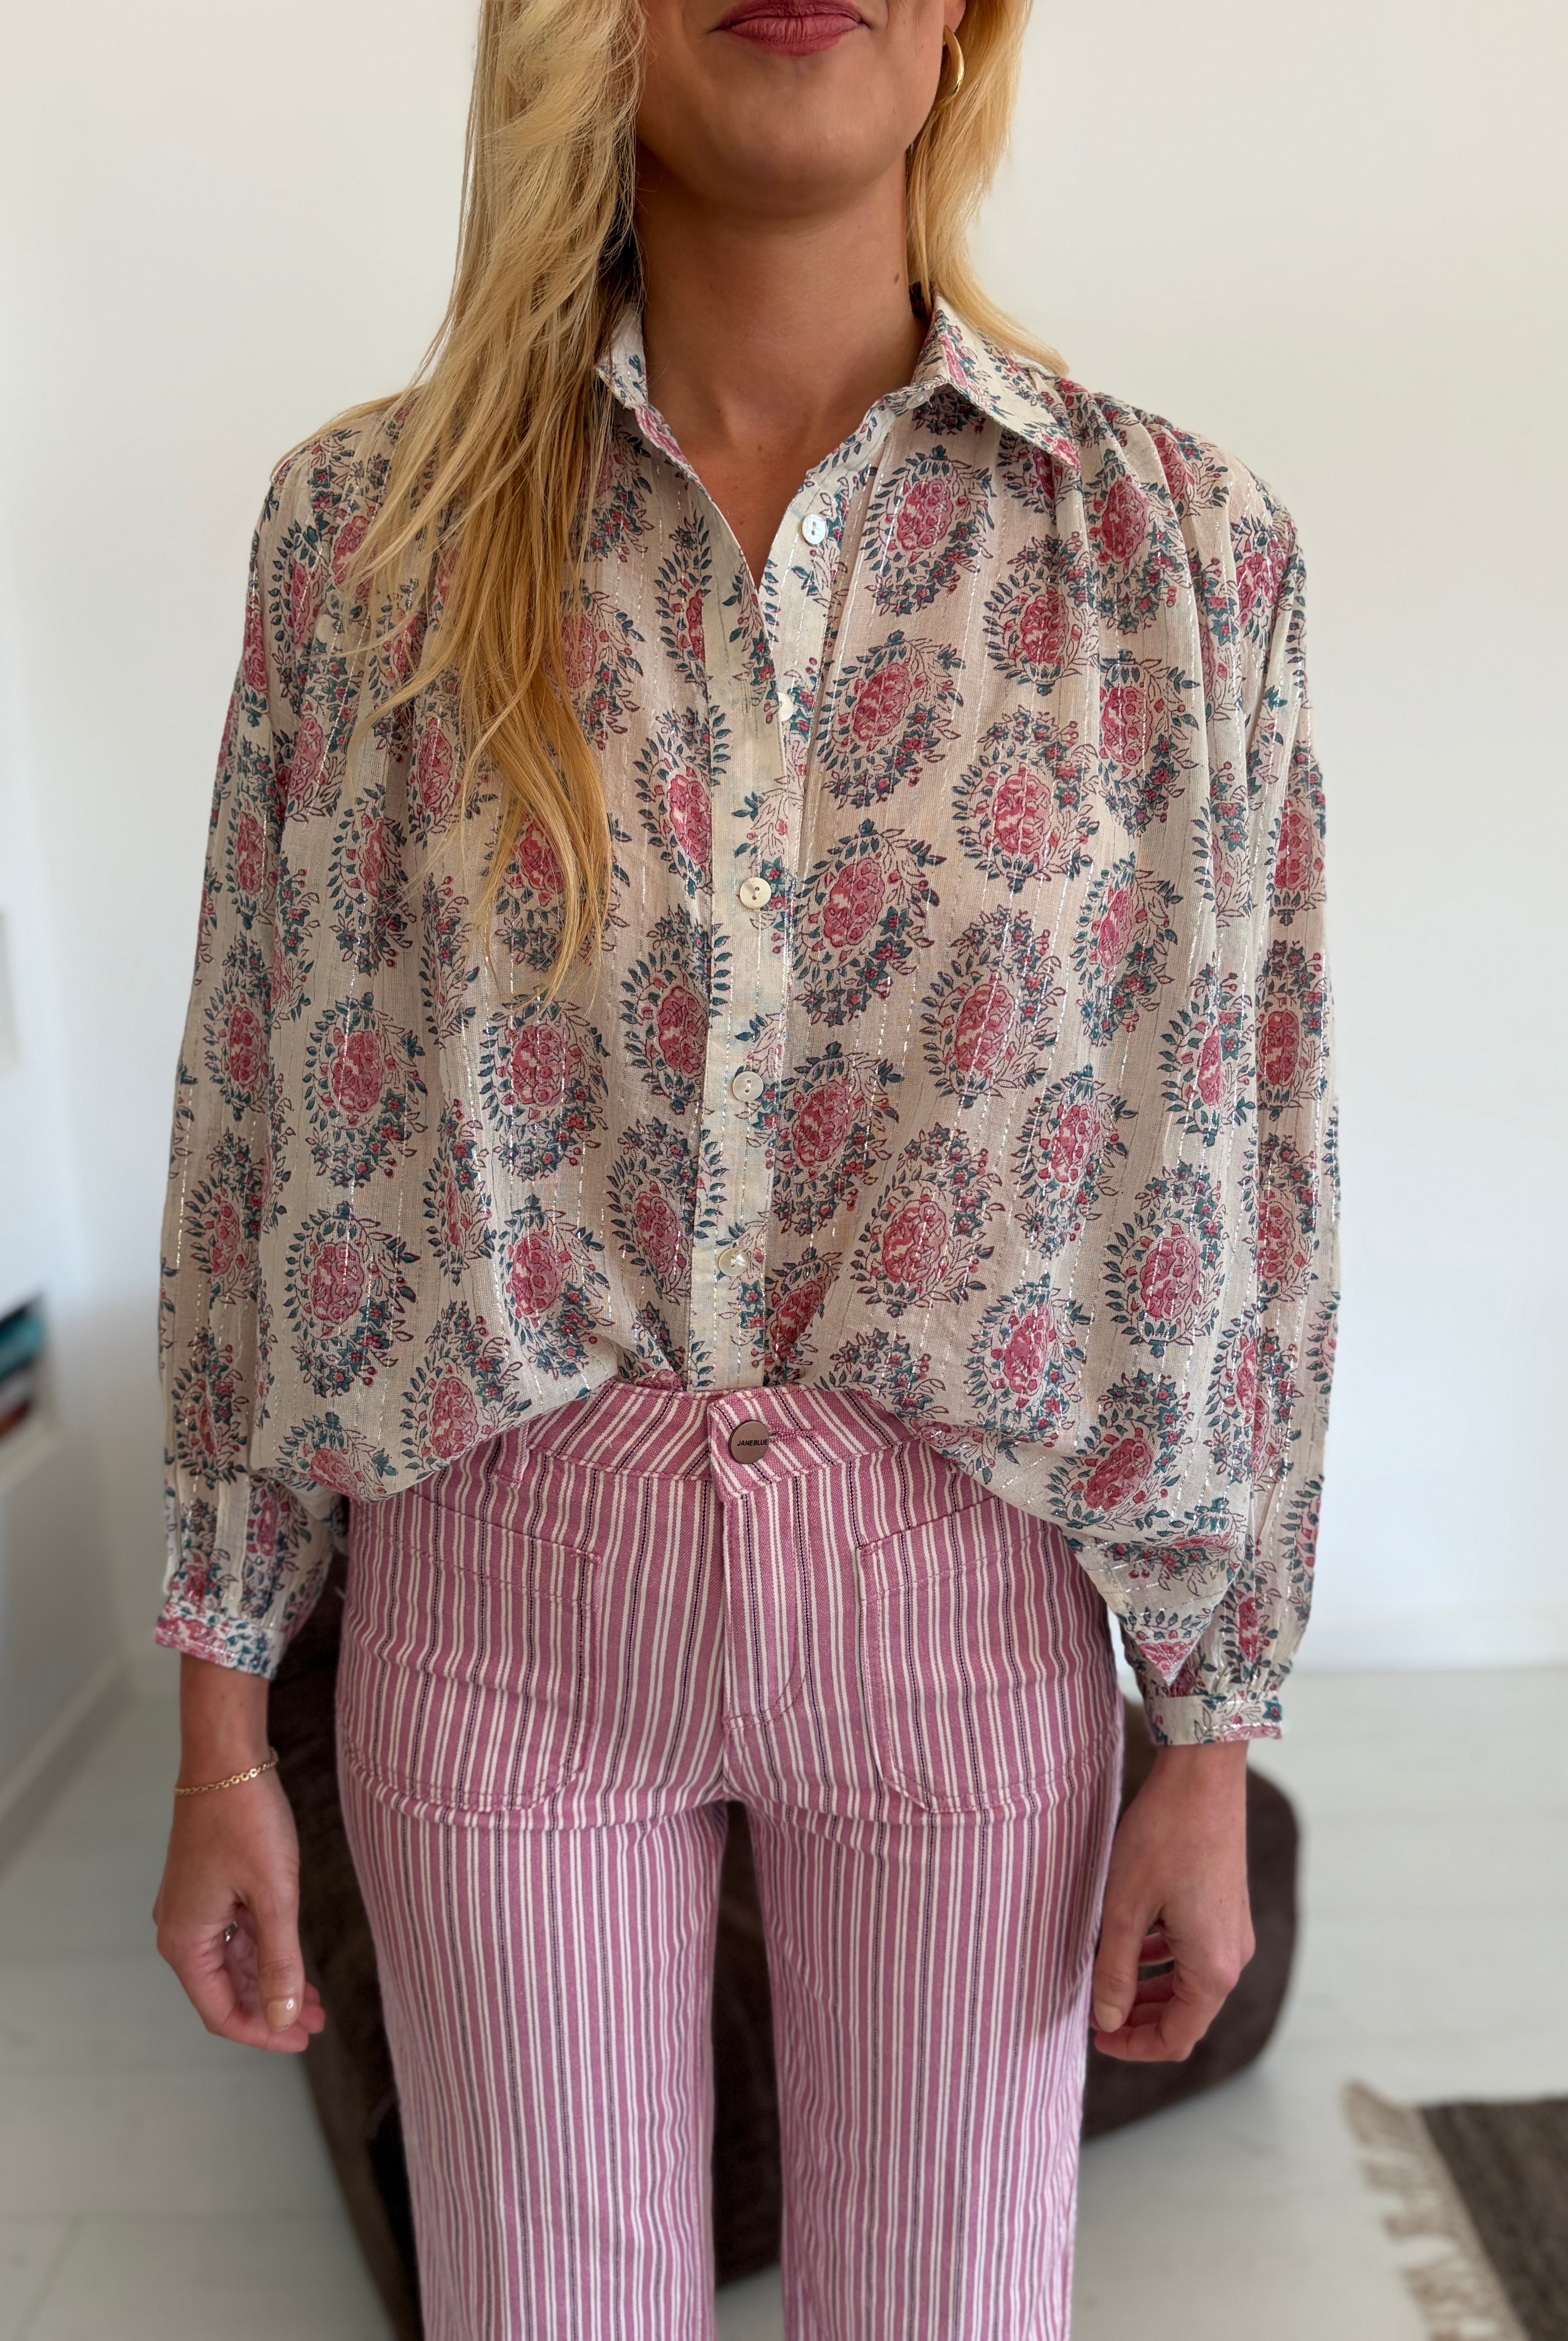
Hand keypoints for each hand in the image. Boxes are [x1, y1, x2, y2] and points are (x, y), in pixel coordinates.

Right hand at [152, 1654, 324, 2053]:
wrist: (226, 1757)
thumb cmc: (245, 1819)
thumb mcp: (274, 1896)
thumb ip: (280, 1961)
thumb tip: (285, 2015)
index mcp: (187, 1941)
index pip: (220, 2012)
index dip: (263, 2032)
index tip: (304, 2038)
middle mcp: (181, 1930)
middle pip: (225, 1991)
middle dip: (271, 2008)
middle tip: (317, 2021)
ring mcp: (193, 1907)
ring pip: (232, 1963)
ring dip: (271, 1980)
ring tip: (315, 1998)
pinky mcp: (207, 1887)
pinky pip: (234, 1934)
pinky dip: (264, 1950)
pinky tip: (293, 1958)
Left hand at [1089, 1740, 1253, 2062]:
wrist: (1203, 1777)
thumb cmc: (1163, 1838)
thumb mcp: (1125, 1908)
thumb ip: (1115, 1971)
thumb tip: (1107, 2020)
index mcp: (1212, 1970)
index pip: (1176, 2038)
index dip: (1133, 2047)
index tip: (1095, 2039)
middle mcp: (1232, 1957)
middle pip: (1185, 2015)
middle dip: (1139, 2021)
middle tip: (1096, 2015)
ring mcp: (1233, 1931)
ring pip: (1189, 1983)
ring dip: (1150, 1991)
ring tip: (1107, 1983)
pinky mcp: (1226, 1907)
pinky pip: (1195, 1953)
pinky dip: (1163, 1961)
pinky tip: (1132, 1946)